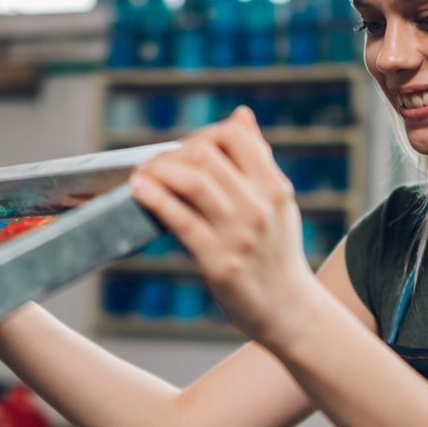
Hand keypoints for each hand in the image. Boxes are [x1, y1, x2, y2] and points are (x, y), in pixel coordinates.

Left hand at [129, 108, 321, 350]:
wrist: (289, 310)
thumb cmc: (276, 254)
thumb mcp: (277, 203)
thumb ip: (258, 160)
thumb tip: (240, 115)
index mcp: (275, 187)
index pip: (233, 136)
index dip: (202, 135)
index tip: (185, 151)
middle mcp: (260, 207)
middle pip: (207, 155)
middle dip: (174, 153)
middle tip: (156, 164)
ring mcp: (240, 234)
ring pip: (193, 181)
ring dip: (159, 170)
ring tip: (142, 173)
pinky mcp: (219, 262)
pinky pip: (181, 220)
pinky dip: (155, 198)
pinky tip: (138, 189)